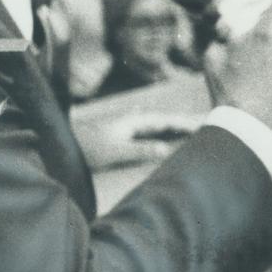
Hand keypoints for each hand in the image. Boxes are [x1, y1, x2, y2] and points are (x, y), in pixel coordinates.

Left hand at [76, 111, 200, 169]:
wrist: (62, 146)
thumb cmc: (87, 148)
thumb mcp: (116, 151)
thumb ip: (140, 150)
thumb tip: (166, 149)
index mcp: (134, 121)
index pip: (167, 120)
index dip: (187, 122)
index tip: (207, 123)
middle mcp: (132, 122)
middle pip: (165, 121)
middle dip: (186, 122)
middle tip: (209, 123)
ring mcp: (126, 128)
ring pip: (157, 126)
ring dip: (174, 127)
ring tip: (194, 127)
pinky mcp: (121, 137)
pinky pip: (148, 133)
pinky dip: (160, 133)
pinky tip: (162, 131)